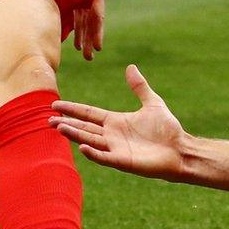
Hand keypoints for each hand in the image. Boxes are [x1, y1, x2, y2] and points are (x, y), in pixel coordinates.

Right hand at [51, 65, 188, 180]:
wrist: (180, 149)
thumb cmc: (167, 129)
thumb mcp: (152, 103)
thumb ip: (139, 87)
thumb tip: (130, 67)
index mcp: (116, 121)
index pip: (89, 114)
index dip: (73, 109)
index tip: (55, 105)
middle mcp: (112, 135)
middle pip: (84, 128)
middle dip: (66, 123)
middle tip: (48, 119)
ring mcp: (116, 149)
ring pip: (89, 140)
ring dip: (74, 135)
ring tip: (58, 128)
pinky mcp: (123, 161)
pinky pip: (104, 157)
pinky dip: (93, 153)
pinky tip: (82, 147)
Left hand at [63, 0, 108, 59]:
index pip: (97, 17)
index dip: (98, 32)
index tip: (98, 47)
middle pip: (91, 24)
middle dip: (91, 40)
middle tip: (90, 57)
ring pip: (83, 23)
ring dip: (83, 37)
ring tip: (83, 53)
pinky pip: (75, 17)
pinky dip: (74, 28)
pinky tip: (71, 40)